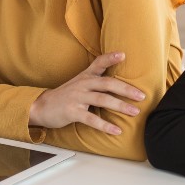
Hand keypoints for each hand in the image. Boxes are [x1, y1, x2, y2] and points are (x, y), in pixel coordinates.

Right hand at [29, 52, 144, 134]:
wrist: (42, 107)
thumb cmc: (65, 96)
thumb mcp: (79, 83)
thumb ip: (96, 80)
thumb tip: (119, 82)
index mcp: (85, 76)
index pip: (98, 63)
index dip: (110, 58)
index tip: (123, 54)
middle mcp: (82, 84)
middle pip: (107, 83)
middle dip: (126, 89)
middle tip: (142, 96)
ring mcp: (77, 97)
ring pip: (102, 100)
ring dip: (120, 106)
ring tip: (135, 112)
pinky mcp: (72, 112)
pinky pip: (91, 119)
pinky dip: (105, 125)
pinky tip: (116, 130)